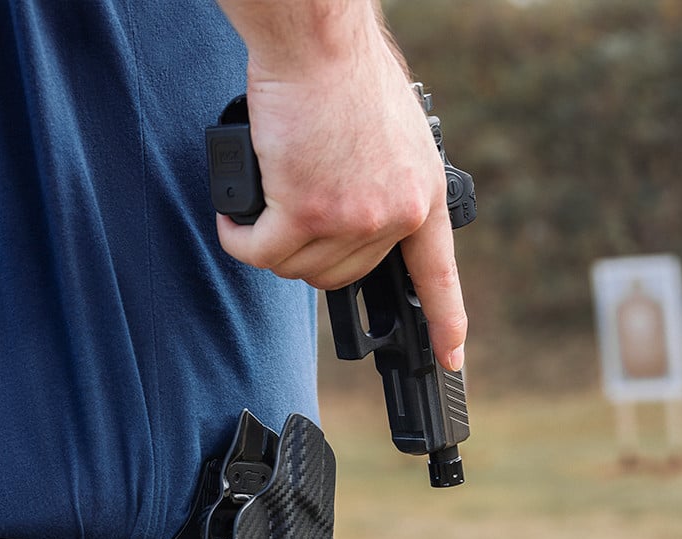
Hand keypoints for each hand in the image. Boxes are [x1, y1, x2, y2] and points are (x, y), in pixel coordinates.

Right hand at [215, 12, 467, 370]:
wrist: (318, 39)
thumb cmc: (347, 72)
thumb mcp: (395, 132)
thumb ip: (385, 181)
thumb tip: (358, 212)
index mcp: (421, 196)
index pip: (437, 275)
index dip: (445, 321)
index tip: (448, 356)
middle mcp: (392, 215)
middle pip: (340, 275)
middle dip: (308, 254)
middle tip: (289, 219)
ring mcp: (350, 218)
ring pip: (297, 268)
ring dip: (270, 246)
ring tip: (258, 209)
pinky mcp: (303, 211)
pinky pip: (260, 253)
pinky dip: (239, 239)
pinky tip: (233, 220)